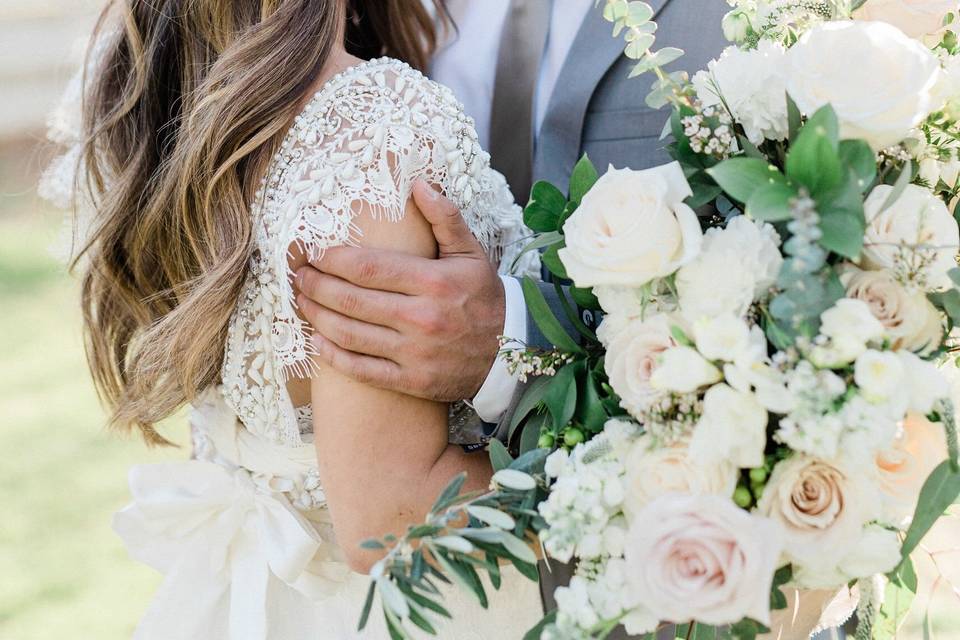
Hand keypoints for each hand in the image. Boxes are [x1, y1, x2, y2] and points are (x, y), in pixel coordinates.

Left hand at [294, 181, 505, 401]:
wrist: (512, 353)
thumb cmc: (485, 298)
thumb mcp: (472, 253)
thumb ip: (445, 218)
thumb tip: (418, 185)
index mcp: (433, 282)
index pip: (367, 268)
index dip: (333, 260)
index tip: (315, 253)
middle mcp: (421, 319)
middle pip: (350, 300)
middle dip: (316, 286)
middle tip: (299, 276)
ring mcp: (414, 354)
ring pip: (349, 334)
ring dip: (316, 317)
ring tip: (301, 302)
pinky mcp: (411, 382)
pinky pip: (361, 370)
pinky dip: (332, 356)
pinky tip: (317, 341)